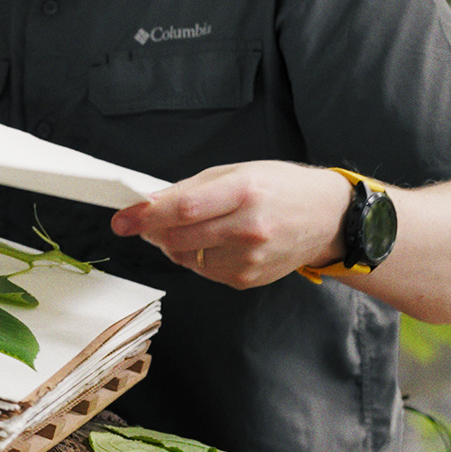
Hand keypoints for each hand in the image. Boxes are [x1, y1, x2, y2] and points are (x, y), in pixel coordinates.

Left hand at [110, 161, 352, 288]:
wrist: (328, 218)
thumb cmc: (280, 188)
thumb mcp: (237, 172)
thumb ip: (191, 189)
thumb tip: (149, 203)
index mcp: (244, 192)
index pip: (184, 208)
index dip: (147, 215)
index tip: (122, 219)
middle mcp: (249, 229)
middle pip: (179, 238)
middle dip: (154, 231)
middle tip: (149, 222)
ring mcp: (250, 259)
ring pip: (186, 258)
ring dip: (175, 245)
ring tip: (194, 227)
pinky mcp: (248, 279)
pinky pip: (203, 271)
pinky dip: (196, 257)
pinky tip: (213, 242)